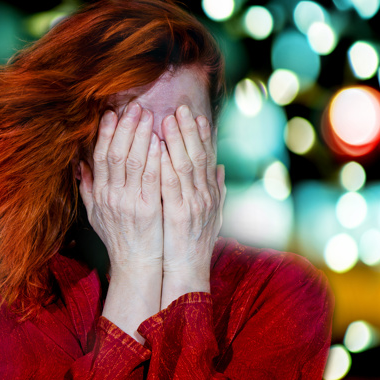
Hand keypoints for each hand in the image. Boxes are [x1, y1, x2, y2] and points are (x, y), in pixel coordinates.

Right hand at [78, 102, 162, 275]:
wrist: (135, 264)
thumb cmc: (118, 238)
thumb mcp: (95, 214)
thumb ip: (88, 188)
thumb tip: (80, 164)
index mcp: (99, 194)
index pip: (99, 157)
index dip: (105, 134)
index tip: (111, 114)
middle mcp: (111, 195)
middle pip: (115, 154)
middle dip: (125, 128)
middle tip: (134, 107)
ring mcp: (129, 201)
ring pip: (132, 161)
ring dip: (140, 136)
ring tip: (148, 115)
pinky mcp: (148, 208)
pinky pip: (149, 177)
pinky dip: (153, 157)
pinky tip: (158, 140)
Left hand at [160, 104, 225, 307]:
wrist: (188, 270)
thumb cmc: (194, 244)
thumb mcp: (211, 215)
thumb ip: (216, 191)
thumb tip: (221, 168)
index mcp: (209, 193)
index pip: (206, 158)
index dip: (202, 135)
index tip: (196, 115)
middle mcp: (204, 195)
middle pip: (197, 155)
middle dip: (189, 130)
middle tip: (181, 108)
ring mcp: (192, 204)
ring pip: (185, 164)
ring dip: (177, 140)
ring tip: (168, 119)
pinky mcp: (179, 214)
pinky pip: (171, 183)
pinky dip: (165, 163)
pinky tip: (159, 147)